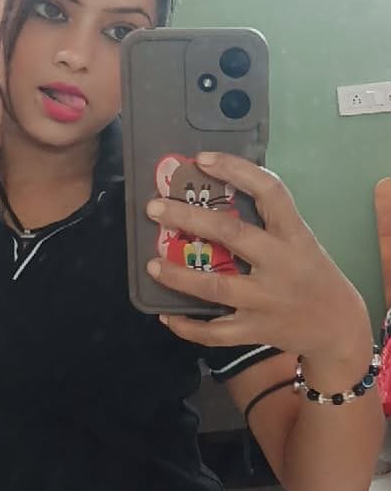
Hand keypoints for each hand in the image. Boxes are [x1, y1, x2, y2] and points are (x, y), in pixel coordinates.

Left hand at [146, 151, 369, 363]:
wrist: (338, 328)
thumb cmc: (313, 275)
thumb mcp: (302, 241)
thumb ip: (269, 222)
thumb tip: (218, 191)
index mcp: (295, 235)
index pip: (270, 191)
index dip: (236, 170)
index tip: (203, 159)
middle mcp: (281, 264)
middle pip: (232, 235)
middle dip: (189, 218)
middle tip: (155, 207)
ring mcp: (267, 301)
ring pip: (215, 287)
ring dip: (178, 276)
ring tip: (151, 265)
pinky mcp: (256, 330)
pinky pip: (215, 332)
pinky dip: (188, 327)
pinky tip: (167, 316)